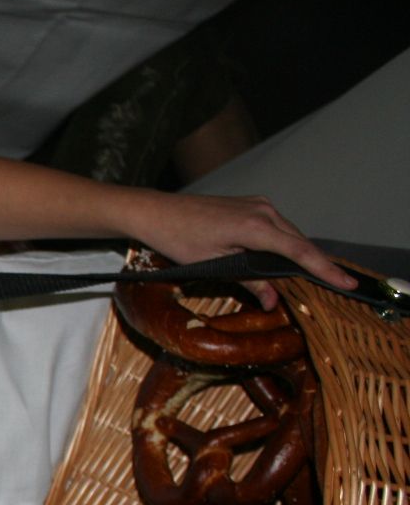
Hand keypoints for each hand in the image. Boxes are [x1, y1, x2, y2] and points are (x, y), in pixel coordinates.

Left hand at [131, 192, 356, 309]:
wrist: (157, 212)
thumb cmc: (178, 238)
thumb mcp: (213, 265)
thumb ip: (248, 281)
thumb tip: (272, 300)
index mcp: (256, 226)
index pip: (299, 251)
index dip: (324, 269)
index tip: (346, 282)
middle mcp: (263, 210)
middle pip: (298, 242)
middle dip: (314, 264)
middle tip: (333, 287)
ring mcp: (258, 205)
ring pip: (288, 234)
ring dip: (297, 255)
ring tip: (311, 278)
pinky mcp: (251, 205)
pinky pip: (276, 227)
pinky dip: (283, 244)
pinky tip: (284, 260)